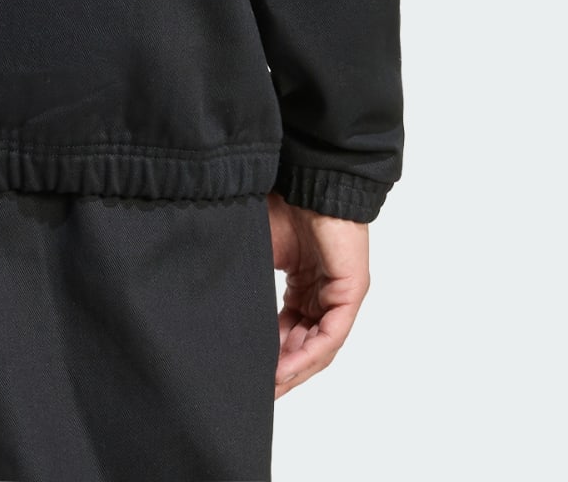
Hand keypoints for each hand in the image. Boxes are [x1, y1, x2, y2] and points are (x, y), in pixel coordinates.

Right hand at [267, 195, 369, 397]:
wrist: (306, 178)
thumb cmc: (281, 204)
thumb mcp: (258, 253)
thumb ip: (248, 282)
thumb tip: (216, 306)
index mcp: (304, 284)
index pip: (289, 330)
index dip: (270, 353)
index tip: (248, 373)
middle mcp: (324, 293)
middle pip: (305, 344)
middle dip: (282, 370)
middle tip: (257, 390)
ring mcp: (340, 294)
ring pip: (319, 346)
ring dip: (294, 369)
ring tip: (269, 387)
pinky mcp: (351, 291)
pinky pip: (331, 334)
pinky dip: (308, 354)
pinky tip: (286, 369)